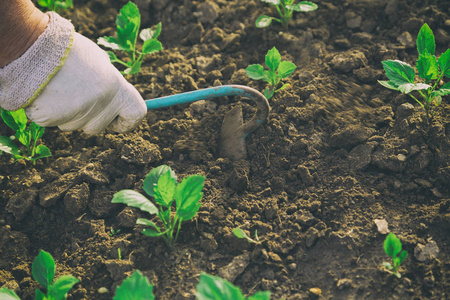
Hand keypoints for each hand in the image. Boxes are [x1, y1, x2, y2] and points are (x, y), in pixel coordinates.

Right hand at [25, 32, 146, 134]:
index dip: (127, 122)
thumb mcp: (98, 61)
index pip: (135, 113)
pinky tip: (44, 93)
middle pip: (98, 126)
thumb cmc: (68, 49)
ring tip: (58, 87)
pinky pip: (52, 122)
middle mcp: (101, 102)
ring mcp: (77, 112)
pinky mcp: (51, 118)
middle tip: (75, 95)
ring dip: (67, 114)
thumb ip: (109, 83)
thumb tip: (114, 98)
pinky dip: (47, 112)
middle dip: (88, 118)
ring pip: (74, 126)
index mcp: (115, 86)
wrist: (32, 44)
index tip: (118, 121)